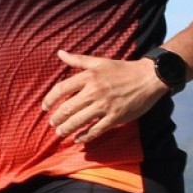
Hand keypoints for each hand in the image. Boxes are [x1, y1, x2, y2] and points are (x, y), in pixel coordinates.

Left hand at [41, 50, 166, 142]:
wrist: (148, 78)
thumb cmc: (122, 69)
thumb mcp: (99, 61)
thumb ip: (78, 60)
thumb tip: (59, 53)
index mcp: (89, 77)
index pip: (61, 89)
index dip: (49, 99)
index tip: (44, 107)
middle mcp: (94, 92)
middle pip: (67, 108)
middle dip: (56, 118)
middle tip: (52, 124)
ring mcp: (104, 106)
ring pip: (78, 121)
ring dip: (66, 129)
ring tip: (60, 133)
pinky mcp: (114, 118)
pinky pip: (95, 130)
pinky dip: (84, 137)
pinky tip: (77, 140)